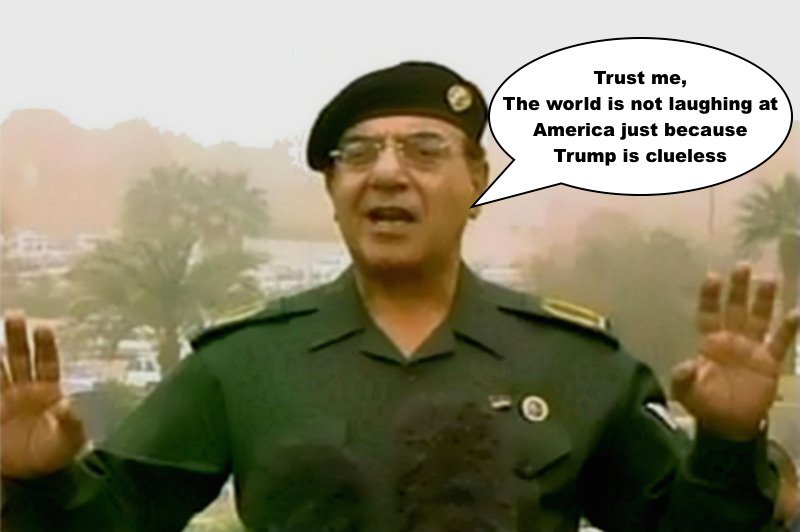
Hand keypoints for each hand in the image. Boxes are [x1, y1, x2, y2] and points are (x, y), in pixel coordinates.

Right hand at [1, 311, 86, 478]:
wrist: (29, 477)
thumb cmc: (54, 454)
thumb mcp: (69, 440)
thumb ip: (72, 422)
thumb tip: (70, 404)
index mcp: (50, 390)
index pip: (47, 362)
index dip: (45, 345)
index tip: (43, 327)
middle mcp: (27, 388)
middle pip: (21, 357)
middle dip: (18, 336)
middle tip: (15, 315)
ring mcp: (6, 397)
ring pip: (0, 368)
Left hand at [671, 264, 798, 440]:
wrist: (729, 423)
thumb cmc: (704, 403)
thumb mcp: (686, 392)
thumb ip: (684, 378)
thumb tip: (683, 367)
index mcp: (708, 342)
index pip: (709, 314)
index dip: (710, 297)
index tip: (713, 277)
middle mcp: (731, 339)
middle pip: (735, 309)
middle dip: (738, 289)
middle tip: (743, 266)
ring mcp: (752, 348)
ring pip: (759, 318)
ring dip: (764, 301)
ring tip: (770, 279)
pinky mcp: (769, 362)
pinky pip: (780, 342)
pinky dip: (788, 328)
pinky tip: (796, 312)